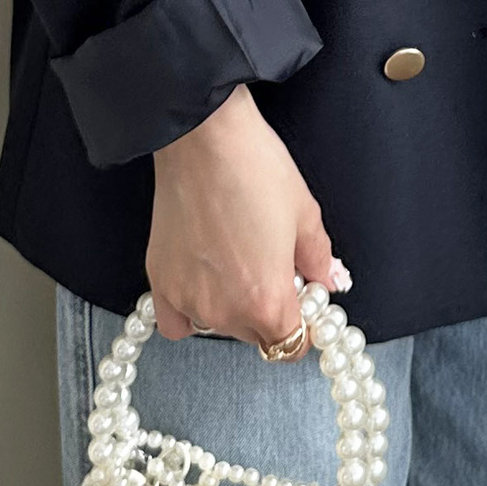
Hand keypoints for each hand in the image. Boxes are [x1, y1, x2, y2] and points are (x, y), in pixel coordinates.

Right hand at [146, 84, 345, 351]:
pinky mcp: (160, 281)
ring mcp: (187, 300)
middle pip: (256, 337)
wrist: (203, 139)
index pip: (292, 346)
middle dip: (270, 312)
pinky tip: (203, 282)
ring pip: (219, 326)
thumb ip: (319, 261)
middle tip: (271, 270)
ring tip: (236, 261)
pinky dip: (191, 312)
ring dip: (233, 308)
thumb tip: (326, 282)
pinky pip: (177, 322)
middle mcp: (225, 312)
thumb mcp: (306, 215)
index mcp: (268, 302)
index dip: (303, 326)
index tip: (303, 303)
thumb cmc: (256, 169)